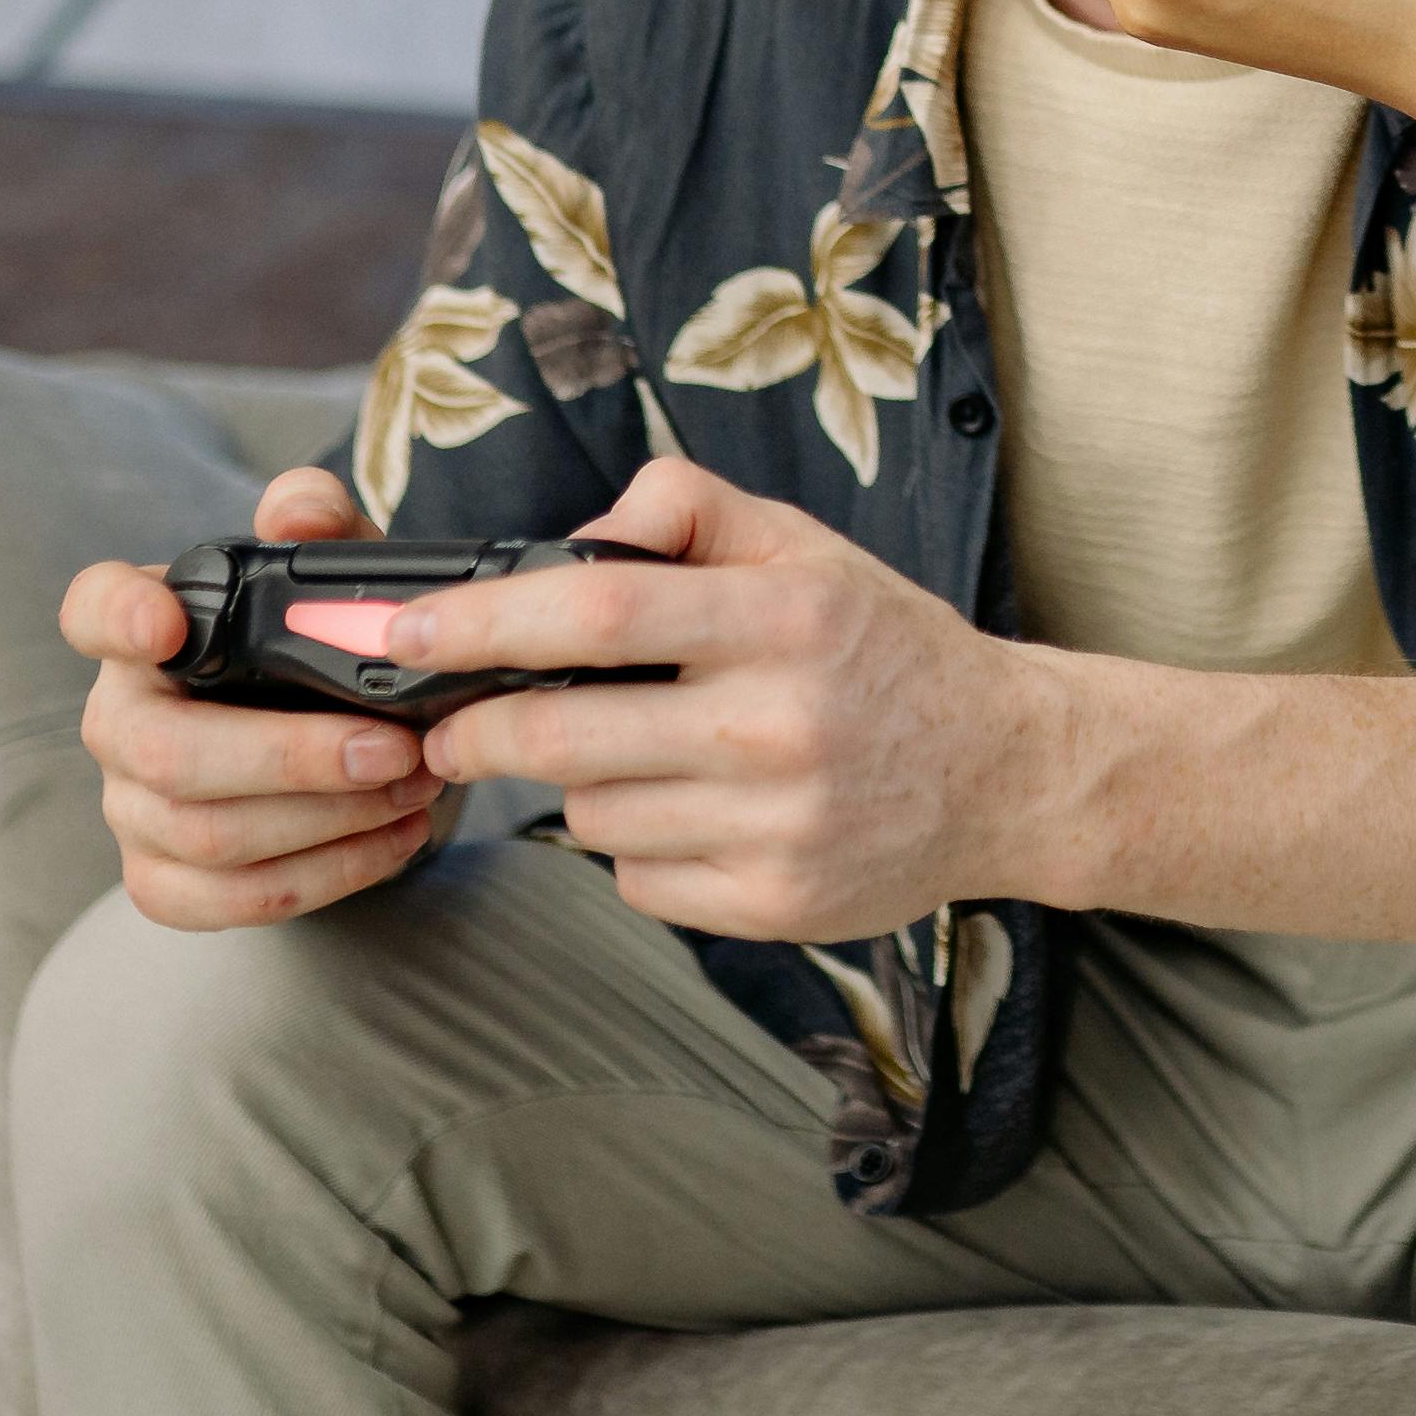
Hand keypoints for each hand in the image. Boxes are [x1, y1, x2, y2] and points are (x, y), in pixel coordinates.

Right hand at [62, 464, 449, 930]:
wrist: (344, 738)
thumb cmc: (324, 645)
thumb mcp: (337, 574)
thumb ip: (322, 523)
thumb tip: (302, 511)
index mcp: (147, 627)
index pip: (94, 609)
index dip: (118, 617)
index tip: (164, 623)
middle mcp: (120, 718)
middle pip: (169, 754)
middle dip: (292, 757)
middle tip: (397, 749)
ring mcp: (131, 807)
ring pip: (209, 834)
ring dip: (331, 819)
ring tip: (419, 788)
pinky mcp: (164, 880)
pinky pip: (231, 898)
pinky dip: (328, 875)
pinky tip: (396, 839)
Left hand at [392, 455, 1075, 944]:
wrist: (1006, 768)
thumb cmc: (882, 648)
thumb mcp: (805, 548)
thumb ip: (687, 511)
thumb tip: (576, 539)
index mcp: (786, 616)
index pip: (599, 613)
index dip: (486, 621)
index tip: (410, 633)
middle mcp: (783, 723)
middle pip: (568, 736)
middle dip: (479, 732)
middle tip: (453, 726)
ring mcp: (780, 824)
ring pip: (595, 814)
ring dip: (580, 786)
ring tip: (639, 756)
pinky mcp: (775, 904)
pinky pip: (640, 879)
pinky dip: (637, 848)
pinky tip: (694, 815)